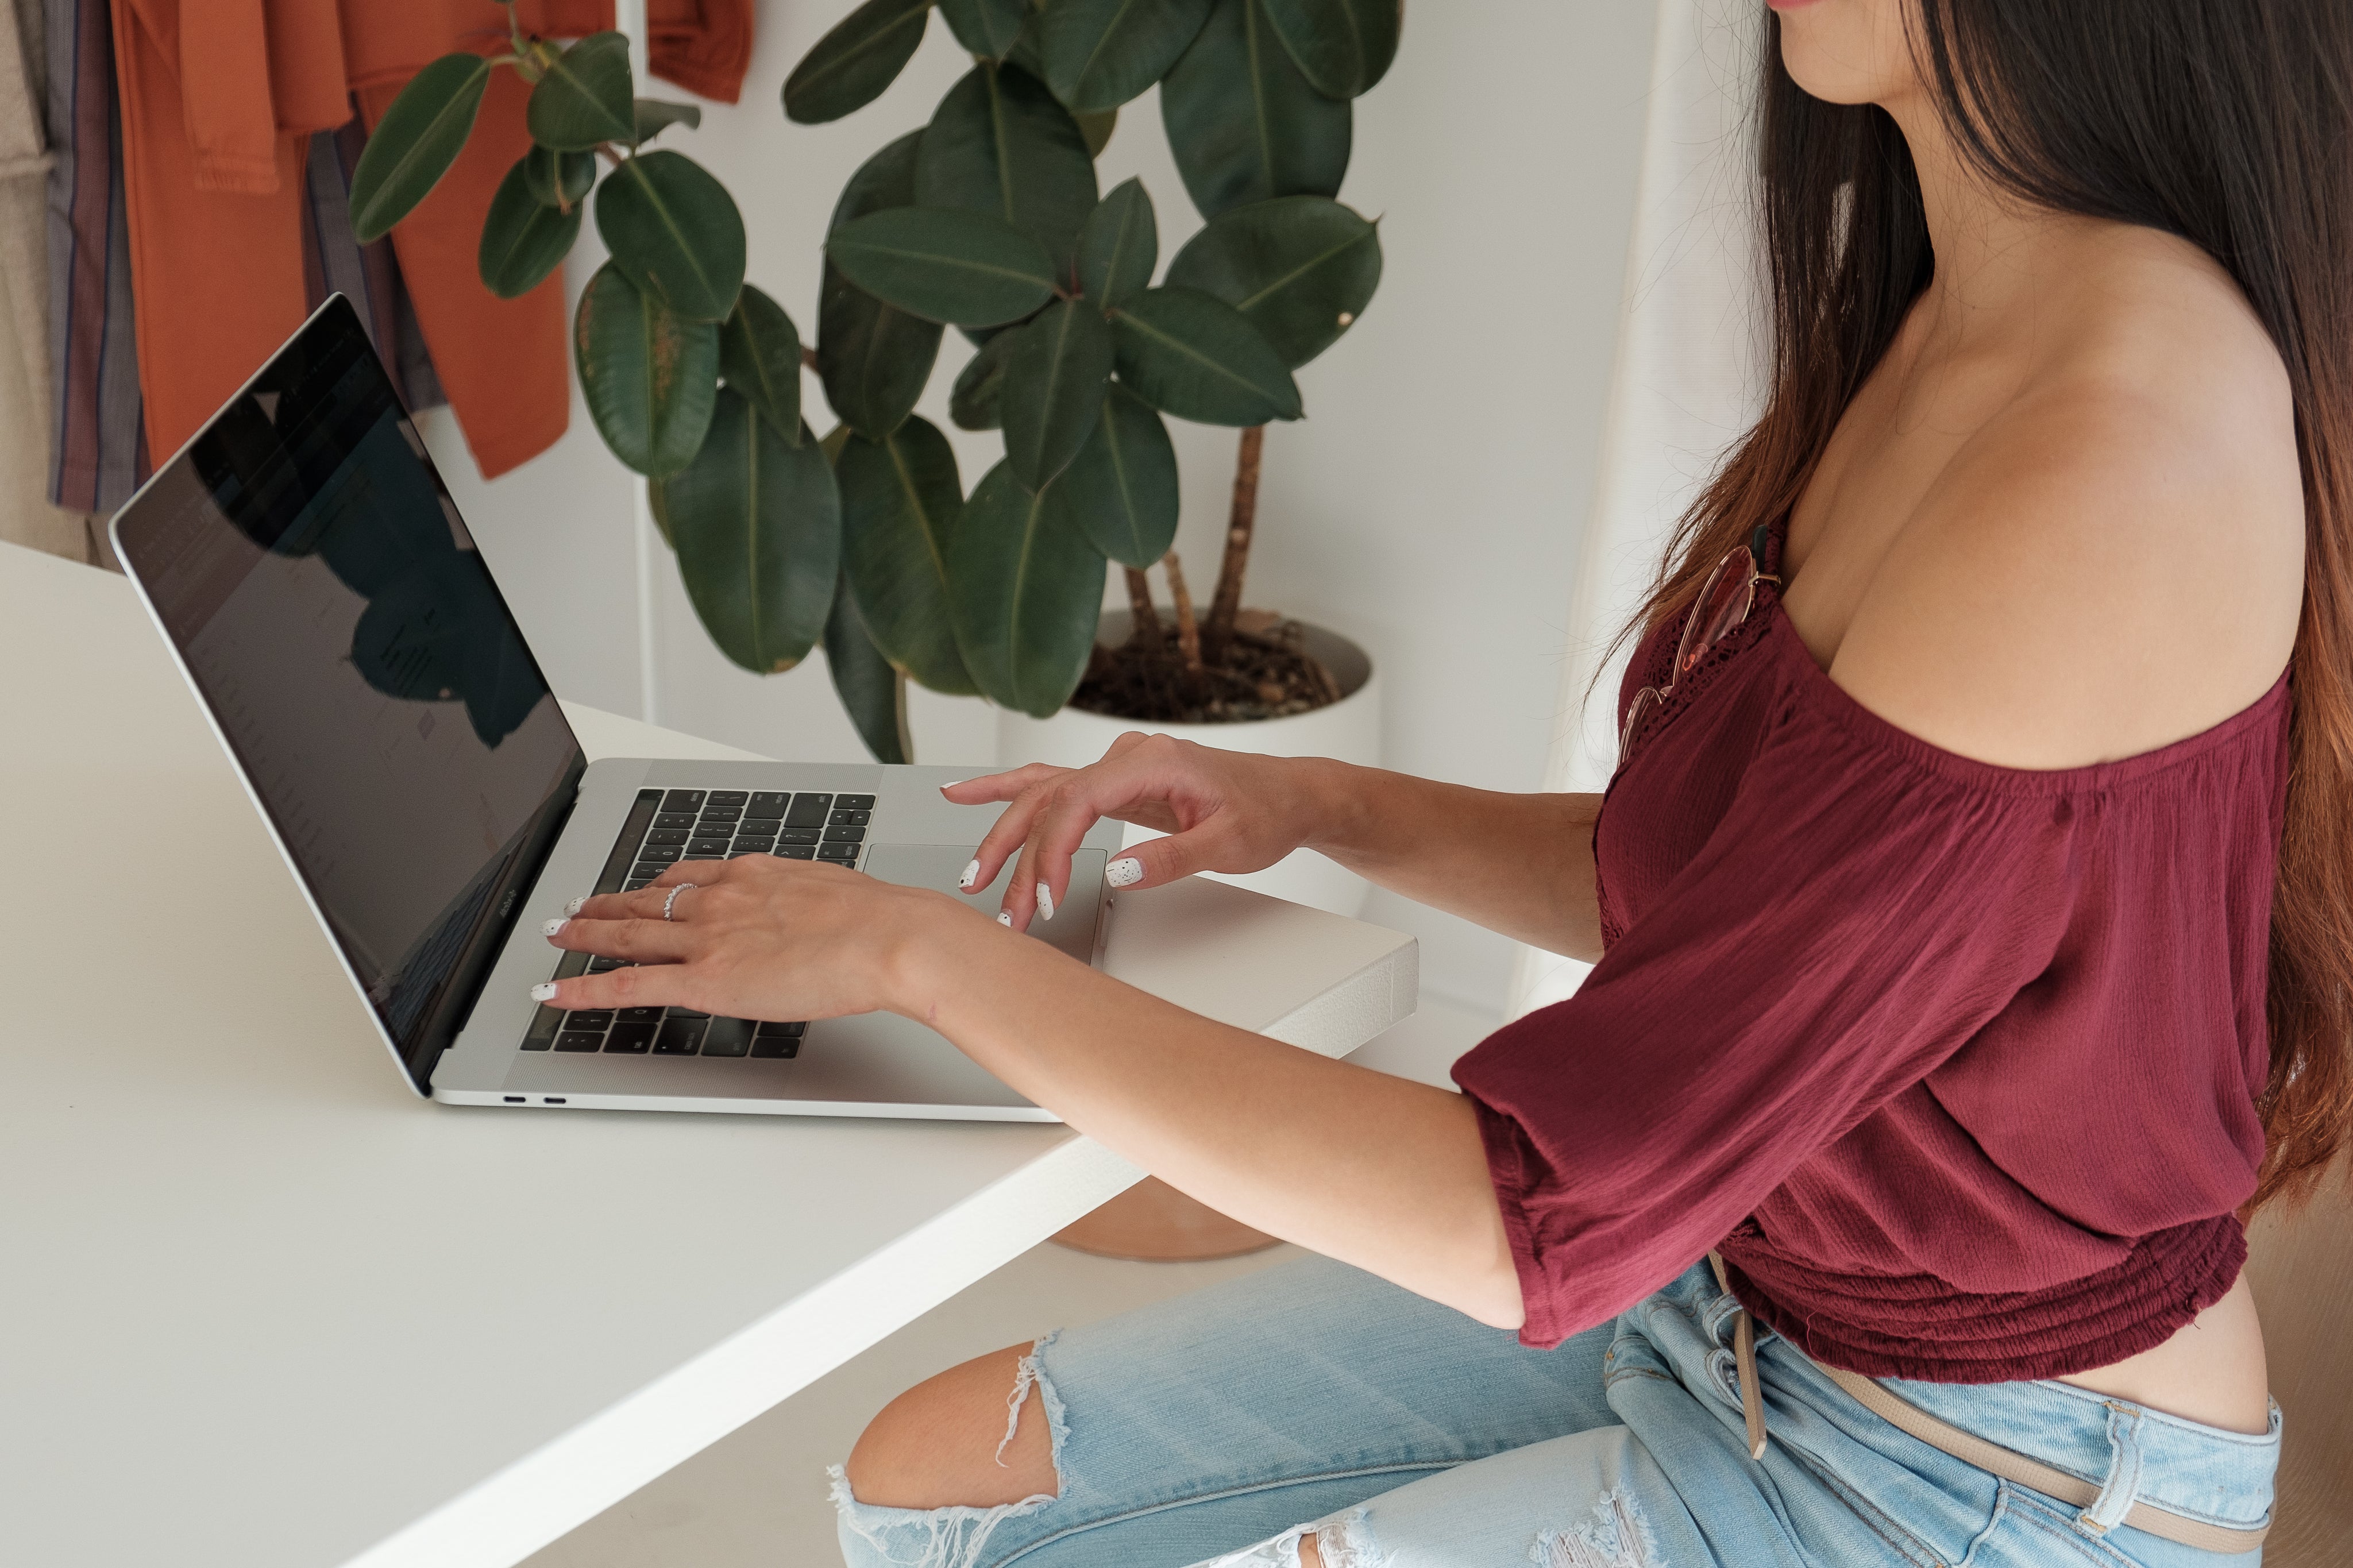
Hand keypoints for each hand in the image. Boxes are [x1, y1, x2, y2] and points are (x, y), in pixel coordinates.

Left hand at [531, 855, 971, 1019]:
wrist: (889, 938)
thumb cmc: (879, 920)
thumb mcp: (833, 893)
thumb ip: (803, 904)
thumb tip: (808, 916)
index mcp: (752, 875)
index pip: (687, 877)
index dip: (653, 885)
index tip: (639, 888)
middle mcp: (720, 899)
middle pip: (644, 901)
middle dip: (604, 905)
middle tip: (574, 908)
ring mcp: (706, 939)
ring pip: (625, 934)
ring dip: (583, 934)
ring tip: (556, 935)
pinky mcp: (703, 980)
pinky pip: (626, 985)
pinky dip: (582, 988)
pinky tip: (554, 991)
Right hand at [946, 732, 1329, 929]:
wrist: (1289, 795)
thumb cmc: (1266, 812)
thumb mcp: (1230, 844)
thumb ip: (1172, 857)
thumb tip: (1118, 870)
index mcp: (1153, 761)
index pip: (1079, 800)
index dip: (1052, 849)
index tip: (1045, 894)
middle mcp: (1128, 757)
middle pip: (1050, 799)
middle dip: (1017, 854)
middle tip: (1000, 904)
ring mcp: (1118, 767)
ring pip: (1044, 795)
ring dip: (1006, 834)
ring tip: (973, 872)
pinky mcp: (1115, 783)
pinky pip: (1054, 786)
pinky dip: (1011, 792)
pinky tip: (969, 794)